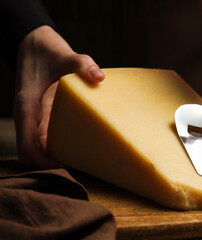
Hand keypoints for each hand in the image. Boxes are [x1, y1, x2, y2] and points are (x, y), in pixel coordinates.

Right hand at [14, 25, 104, 168]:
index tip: (66, 167)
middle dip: (50, 164)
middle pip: (32, 153)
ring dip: (52, 156)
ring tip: (79, 160)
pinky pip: (42, 137)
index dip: (44, 162)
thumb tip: (99, 77)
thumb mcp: (64, 54)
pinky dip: (54, 145)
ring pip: (36, 147)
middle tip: (79, 167)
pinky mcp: (39, 113)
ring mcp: (32, 116)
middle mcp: (28, 116)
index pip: (28, 147)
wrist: (34, 43)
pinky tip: (75, 143)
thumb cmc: (46, 51)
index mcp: (27, 107)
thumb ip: (81, 64)